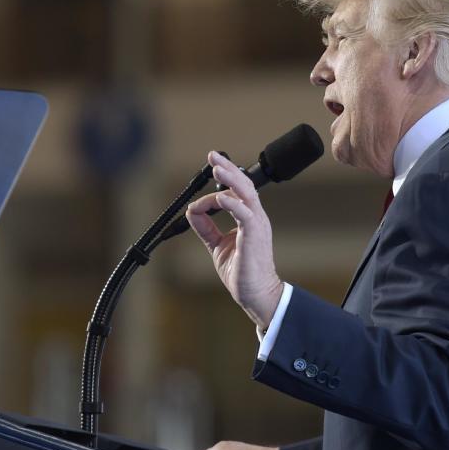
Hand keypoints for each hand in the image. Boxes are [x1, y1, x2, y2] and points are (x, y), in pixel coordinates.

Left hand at [185, 151, 282, 327]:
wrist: (256, 293)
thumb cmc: (241, 271)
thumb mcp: (217, 244)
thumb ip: (206, 227)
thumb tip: (192, 210)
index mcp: (248, 218)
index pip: (237, 191)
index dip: (222, 181)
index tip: (209, 173)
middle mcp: (255, 217)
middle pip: (244, 185)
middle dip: (228, 169)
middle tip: (213, 156)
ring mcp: (257, 225)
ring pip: (246, 193)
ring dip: (231, 179)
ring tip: (217, 169)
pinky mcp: (255, 235)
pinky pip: (245, 213)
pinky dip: (232, 203)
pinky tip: (219, 198)